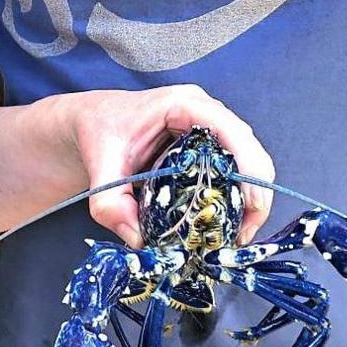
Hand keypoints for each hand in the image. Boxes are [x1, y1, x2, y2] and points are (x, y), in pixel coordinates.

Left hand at [56, 85, 273, 247]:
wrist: (91, 123)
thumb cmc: (98, 131)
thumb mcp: (99, 167)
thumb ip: (111, 204)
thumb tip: (139, 240)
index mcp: (182, 105)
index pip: (231, 131)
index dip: (249, 167)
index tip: (253, 205)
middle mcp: (204, 112)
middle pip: (249, 149)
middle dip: (254, 192)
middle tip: (243, 234)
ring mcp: (209, 128)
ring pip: (246, 162)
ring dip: (248, 199)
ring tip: (235, 235)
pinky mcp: (207, 146)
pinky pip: (233, 170)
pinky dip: (235, 198)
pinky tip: (222, 224)